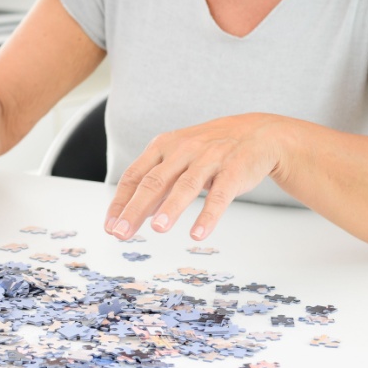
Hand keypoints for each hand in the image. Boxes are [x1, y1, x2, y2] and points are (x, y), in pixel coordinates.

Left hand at [102, 113, 289, 242]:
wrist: (258, 133)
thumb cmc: (210, 150)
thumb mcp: (179, 158)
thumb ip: (158, 183)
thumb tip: (134, 213)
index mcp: (163, 146)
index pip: (134, 175)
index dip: (120, 201)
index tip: (110, 226)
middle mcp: (183, 150)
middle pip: (153, 181)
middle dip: (134, 209)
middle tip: (120, 233)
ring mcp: (209, 159)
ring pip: (185, 185)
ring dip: (170, 208)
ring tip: (157, 229)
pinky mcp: (234, 171)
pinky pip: (219, 194)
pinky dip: (208, 215)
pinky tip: (198, 233)